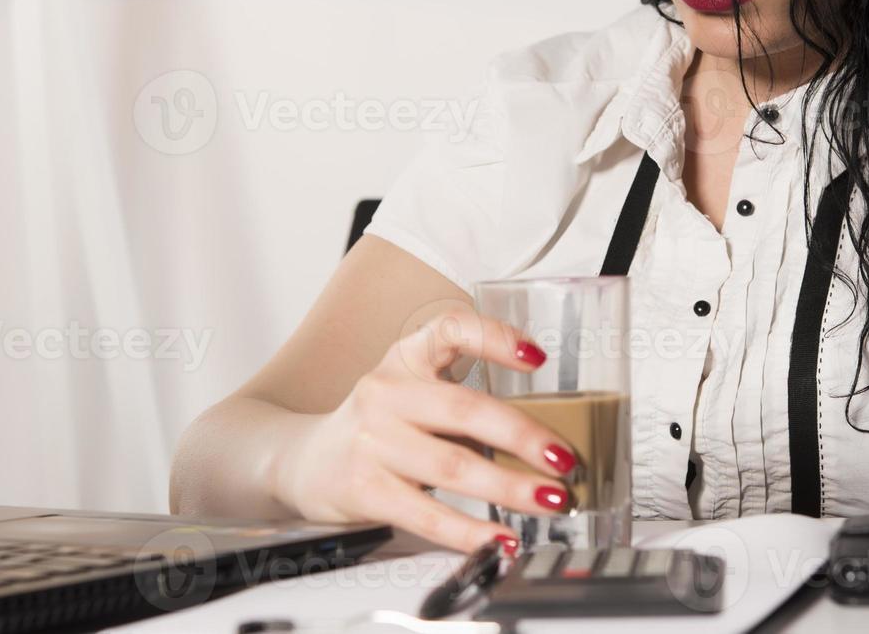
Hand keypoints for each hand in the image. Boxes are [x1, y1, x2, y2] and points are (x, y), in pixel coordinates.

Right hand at [272, 307, 578, 553]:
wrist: (304, 461)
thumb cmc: (378, 427)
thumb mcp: (412, 393)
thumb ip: (464, 405)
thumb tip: (543, 442)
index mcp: (405, 359)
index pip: (450, 330)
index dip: (494, 338)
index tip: (536, 356)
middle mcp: (386, 393)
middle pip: (464, 408)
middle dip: (523, 436)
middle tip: (564, 458)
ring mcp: (372, 441)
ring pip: (452, 466)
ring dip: (510, 487)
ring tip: (550, 499)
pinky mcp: (364, 488)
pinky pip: (427, 513)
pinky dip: (470, 531)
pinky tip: (500, 538)